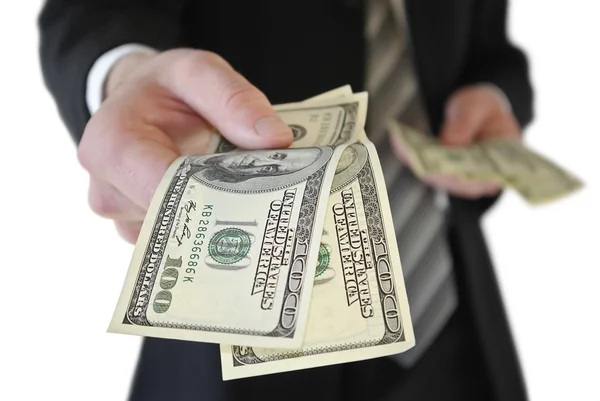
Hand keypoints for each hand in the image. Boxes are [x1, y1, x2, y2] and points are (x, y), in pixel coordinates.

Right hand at [78, 49, 292, 243]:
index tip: (262, 196)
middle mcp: (107, 192)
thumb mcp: (197, 71)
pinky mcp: (139, 232)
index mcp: (113, 146)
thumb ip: (233, 98)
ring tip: (246, 197)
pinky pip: (178, 243)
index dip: (216, 195)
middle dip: (223, 212)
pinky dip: (205, 227)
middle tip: (268, 202)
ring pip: (181, 238)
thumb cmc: (163, 88)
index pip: (166, 189)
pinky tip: (226, 206)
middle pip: (176, 220)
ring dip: (216, 221)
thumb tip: (275, 139)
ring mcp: (122, 219)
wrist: (136, 103)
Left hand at [391, 84, 520, 198]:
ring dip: (416, 160)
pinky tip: (399, 140)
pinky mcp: (441, 172)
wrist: (477, 109)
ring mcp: (458, 179)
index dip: (457, 173)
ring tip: (401, 142)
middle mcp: (479, 179)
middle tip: (410, 150)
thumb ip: (467, 122)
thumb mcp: (481, 106)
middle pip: (452, 180)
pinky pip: (424, 165)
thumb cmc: (485, 108)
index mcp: (502, 166)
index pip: (479, 178)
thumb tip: (449, 142)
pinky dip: (410, 154)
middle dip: (429, 166)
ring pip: (434, 175)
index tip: (437, 163)